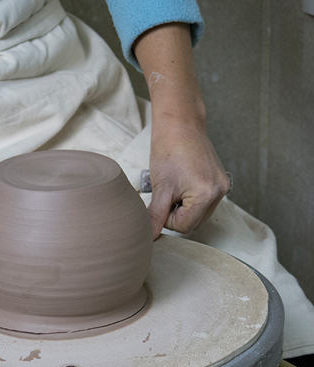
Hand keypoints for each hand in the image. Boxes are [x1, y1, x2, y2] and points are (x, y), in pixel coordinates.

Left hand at [147, 120, 229, 238]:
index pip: (184, 226)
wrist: (180, 125)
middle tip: (167, 193)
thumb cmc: (168, 150)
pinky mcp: (220, 181)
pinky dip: (191, 199)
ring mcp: (222, 186)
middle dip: (176, 214)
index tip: (161, 200)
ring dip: (183, 207)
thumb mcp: (160, 187)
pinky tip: (182, 184)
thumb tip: (149, 236)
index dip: (167, 218)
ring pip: (199, 214)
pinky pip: (204, 202)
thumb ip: (155, 215)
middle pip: (193, 222)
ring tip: (175, 187)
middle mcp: (219, 192)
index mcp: (207, 195)